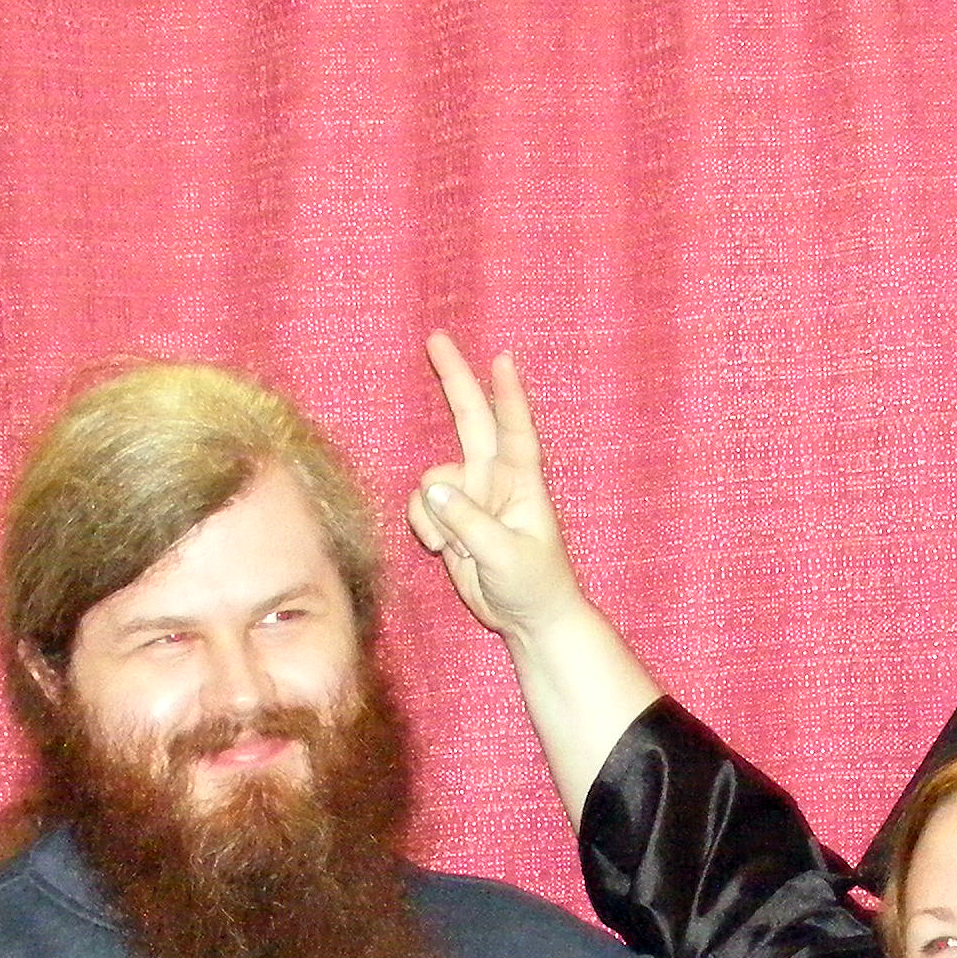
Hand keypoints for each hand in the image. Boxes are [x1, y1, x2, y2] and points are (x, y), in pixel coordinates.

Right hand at [407, 333, 587, 645]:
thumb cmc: (534, 585)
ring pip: (433, 480)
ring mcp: (472, 497)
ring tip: (452, 549)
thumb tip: (433, 489)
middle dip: (455, 379)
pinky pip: (423, 508)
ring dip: (433, 513)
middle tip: (436, 338)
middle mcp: (495, 480)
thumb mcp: (505, 557)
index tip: (502, 358)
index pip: (516, 430)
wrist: (528, 619)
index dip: (508, 395)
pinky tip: (444, 552)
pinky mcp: (452, 518)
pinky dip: (425, 527)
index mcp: (522, 483)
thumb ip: (469, 523)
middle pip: (472, 419)